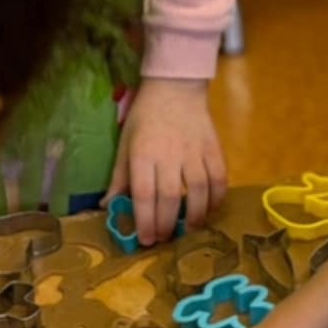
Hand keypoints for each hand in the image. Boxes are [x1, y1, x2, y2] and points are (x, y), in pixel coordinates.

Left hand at [110, 77, 225, 245]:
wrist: (175, 88)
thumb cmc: (145, 117)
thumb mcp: (125, 144)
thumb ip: (119, 177)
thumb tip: (108, 207)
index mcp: (142, 154)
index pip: (143, 194)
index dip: (145, 221)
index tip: (146, 239)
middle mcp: (168, 154)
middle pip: (170, 197)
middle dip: (167, 224)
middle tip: (164, 238)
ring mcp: (194, 151)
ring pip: (198, 191)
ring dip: (195, 216)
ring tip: (189, 229)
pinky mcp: (213, 148)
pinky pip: (219, 178)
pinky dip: (216, 198)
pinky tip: (210, 209)